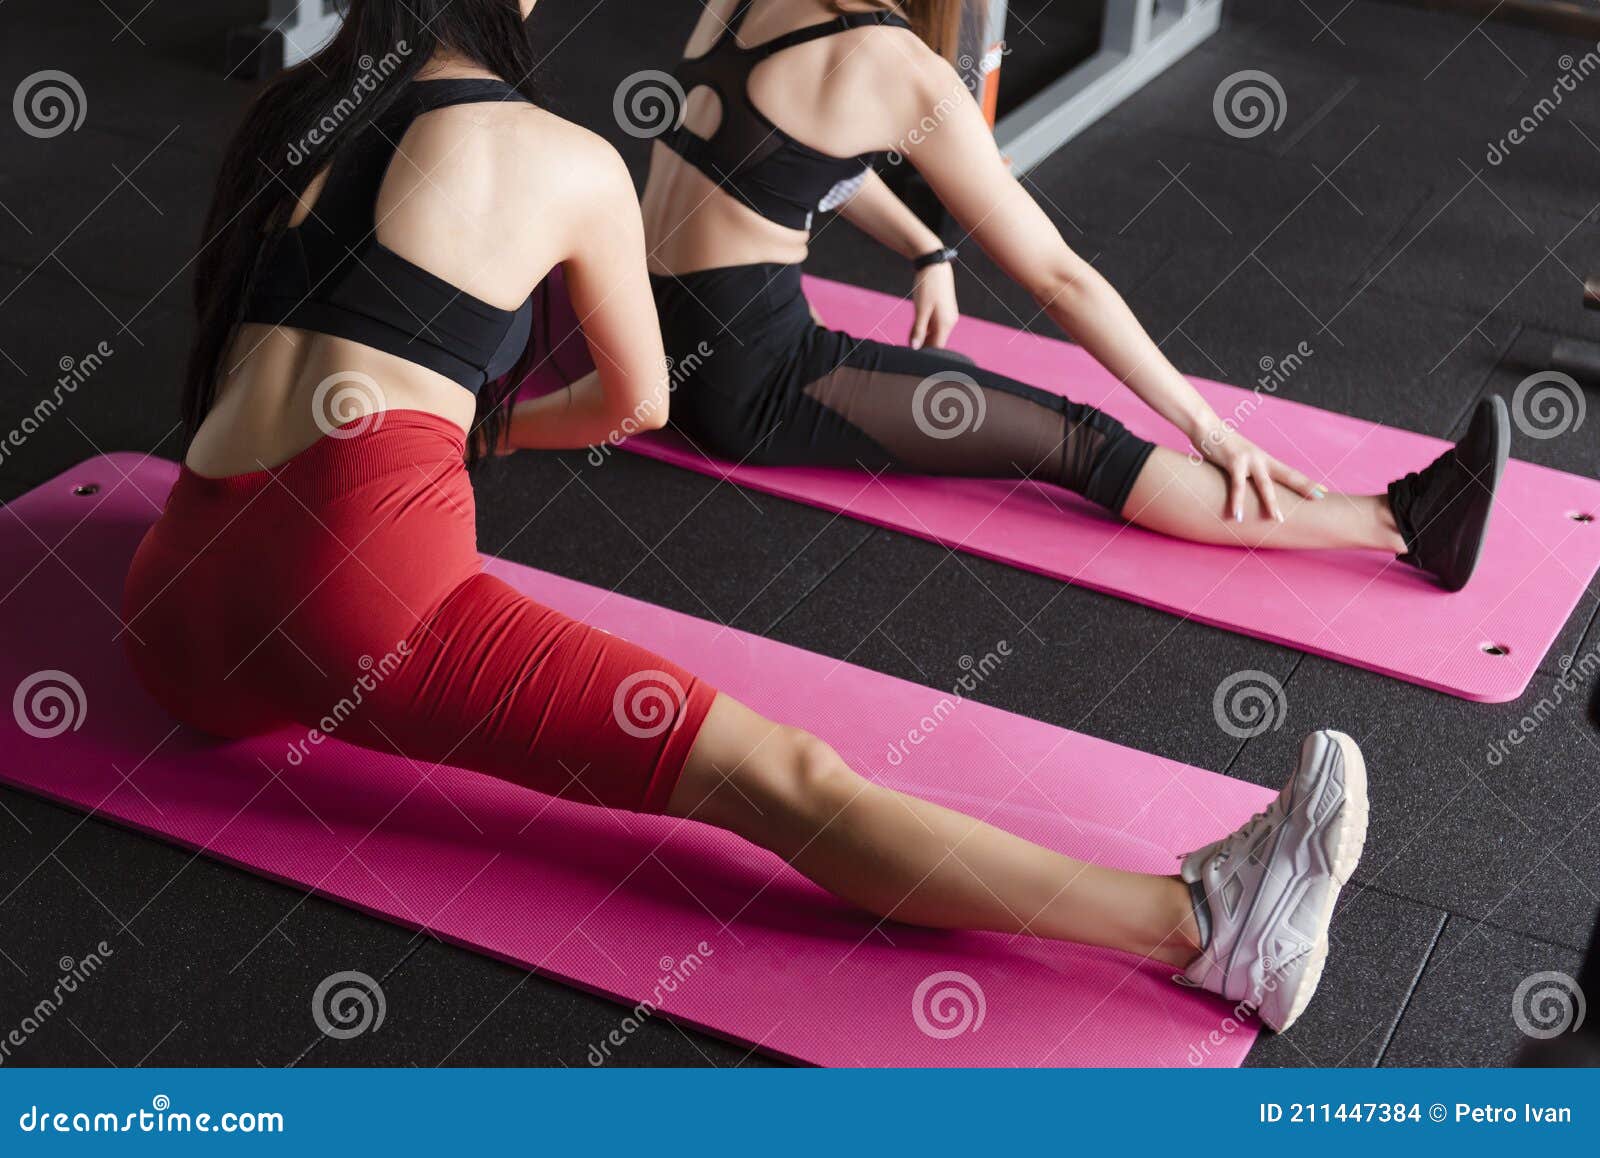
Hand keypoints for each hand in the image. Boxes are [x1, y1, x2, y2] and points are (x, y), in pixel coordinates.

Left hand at [909, 261, 957, 349]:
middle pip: (936, 341)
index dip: (925, 354)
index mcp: (945, 324)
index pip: (937, 348)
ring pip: (934, 332)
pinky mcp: (943, 310)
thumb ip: (918, 330)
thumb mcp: (920, 310)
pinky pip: (934, 324)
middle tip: (907, 349)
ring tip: (909, 338)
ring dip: (922, 336)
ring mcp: (947, 315)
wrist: (934, 265)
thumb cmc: (928, 287)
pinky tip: (913, 329)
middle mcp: (949, 321)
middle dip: (923, 345)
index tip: (913, 357)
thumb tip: (915, 348)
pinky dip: (924, 327)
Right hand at [1191, 422, 1323, 522]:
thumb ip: (1245, 473)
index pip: (1290, 472)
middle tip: (1321, 498)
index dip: (1306, 482)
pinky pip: (1237, 485)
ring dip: (1271, 503)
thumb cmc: (1220, 445)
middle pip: (1288, 475)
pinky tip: (1237, 516)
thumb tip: (1246, 488)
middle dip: (1305, 487)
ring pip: (1265, 485)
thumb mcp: (1238, 459)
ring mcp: (1249, 459)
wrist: (1206, 426)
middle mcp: (1261, 458)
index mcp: (1265, 459)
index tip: (1324, 492)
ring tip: (1278, 520)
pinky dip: (1237, 502)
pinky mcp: (1233, 462)